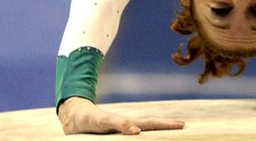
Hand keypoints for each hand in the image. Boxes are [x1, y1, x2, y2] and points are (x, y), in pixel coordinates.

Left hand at [58, 97, 184, 134]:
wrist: (73, 117)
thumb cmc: (88, 118)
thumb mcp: (102, 122)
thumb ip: (119, 124)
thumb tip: (138, 131)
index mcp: (127, 123)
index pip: (151, 124)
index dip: (166, 125)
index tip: (182, 124)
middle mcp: (126, 127)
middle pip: (151, 127)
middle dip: (166, 127)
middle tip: (182, 126)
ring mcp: (121, 132)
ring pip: (143, 132)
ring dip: (156, 132)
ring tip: (167, 133)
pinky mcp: (113, 136)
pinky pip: (130, 137)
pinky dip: (141, 135)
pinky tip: (141, 136)